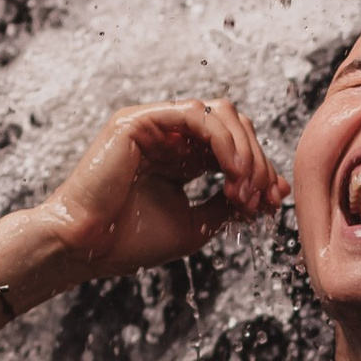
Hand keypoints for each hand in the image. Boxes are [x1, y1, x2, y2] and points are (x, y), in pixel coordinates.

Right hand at [0, 99, 287, 302]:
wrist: (86, 247)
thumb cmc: (130, 241)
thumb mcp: (196, 224)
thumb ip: (229, 204)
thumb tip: (270, 193)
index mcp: (180, 158)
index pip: (234, 148)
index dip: (260, 169)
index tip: (274, 201)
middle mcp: (169, 136)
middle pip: (233, 126)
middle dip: (256, 160)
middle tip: (261, 196)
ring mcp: (154, 125)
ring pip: (220, 114)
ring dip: (243, 149)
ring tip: (247, 186)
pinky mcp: (139, 120)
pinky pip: (196, 115)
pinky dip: (223, 140)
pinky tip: (232, 170)